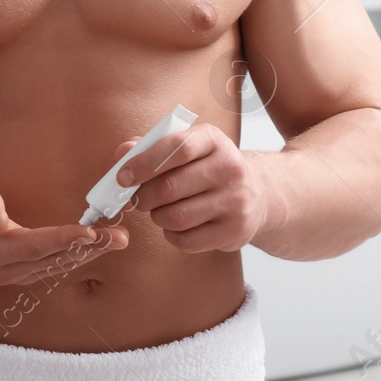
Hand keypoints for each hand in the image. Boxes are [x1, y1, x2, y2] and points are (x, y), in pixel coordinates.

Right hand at [0, 176, 127, 286]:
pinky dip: (80, 255)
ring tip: (119, 238)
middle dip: (88, 248)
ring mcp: (15, 275)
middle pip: (50, 260)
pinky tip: (102, 244)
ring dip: (90, 254)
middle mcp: (2, 270)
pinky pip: (56, 266)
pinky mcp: (25, 272)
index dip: (59, 240)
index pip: (28, 247)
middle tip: (119, 236)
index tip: (87, 231)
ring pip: (57, 266)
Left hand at [112, 122, 267, 251]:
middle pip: (170, 188)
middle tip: (137, 199)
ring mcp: (235, 201)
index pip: (177, 148)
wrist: (259, 193)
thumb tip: (121, 154)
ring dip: (158, 217)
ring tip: (161, 210)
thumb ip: (152, 147)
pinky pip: (187, 241)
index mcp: (214, 140)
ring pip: (176, 217)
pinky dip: (172, 235)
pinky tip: (177, 225)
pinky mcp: (234, 230)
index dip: (144, 163)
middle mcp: (230, 168)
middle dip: (144, 197)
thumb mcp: (188, 148)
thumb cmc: (209, 168)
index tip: (122, 177)